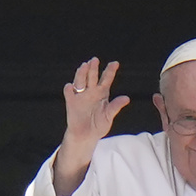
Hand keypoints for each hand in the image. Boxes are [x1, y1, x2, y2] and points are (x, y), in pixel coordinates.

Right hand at [52, 57, 129, 195]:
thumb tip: (126, 98)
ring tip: (84, 66)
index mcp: (102, 92)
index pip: (106, 79)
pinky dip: (69, 89)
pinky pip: (69, 93)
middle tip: (95, 60)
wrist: (86, 136)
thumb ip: (116, 106)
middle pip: (92, 76)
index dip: (110, 71)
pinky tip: (71, 86)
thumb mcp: (109, 116)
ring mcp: (81, 95)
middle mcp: (91, 91)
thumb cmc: (99, 125)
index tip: (115, 63)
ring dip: (81, 73)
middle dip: (93, 68)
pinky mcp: (71, 102)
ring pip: (80, 81)